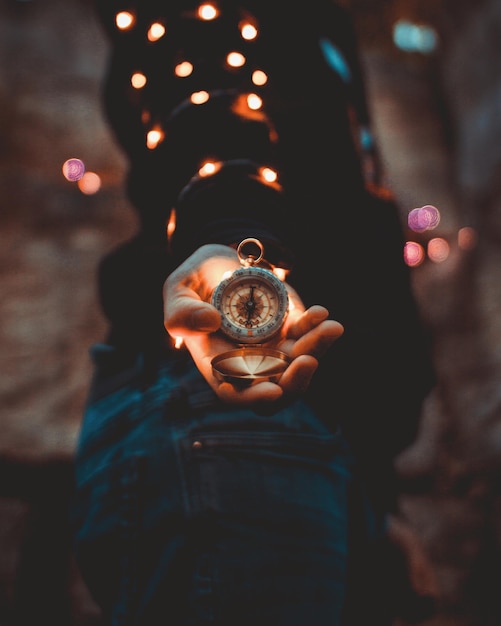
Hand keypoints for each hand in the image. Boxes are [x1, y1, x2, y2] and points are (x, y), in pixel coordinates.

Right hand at [163, 244, 343, 403]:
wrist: (219, 264)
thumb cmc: (192, 283)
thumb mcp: (178, 290)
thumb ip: (182, 311)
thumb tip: (210, 321)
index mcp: (216, 364)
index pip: (234, 392)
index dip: (252, 397)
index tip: (272, 391)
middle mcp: (248, 364)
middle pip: (276, 387)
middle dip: (295, 380)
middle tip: (308, 360)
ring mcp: (273, 348)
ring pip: (298, 363)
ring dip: (315, 350)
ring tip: (330, 328)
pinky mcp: (290, 329)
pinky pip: (307, 336)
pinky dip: (317, 328)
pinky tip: (322, 313)